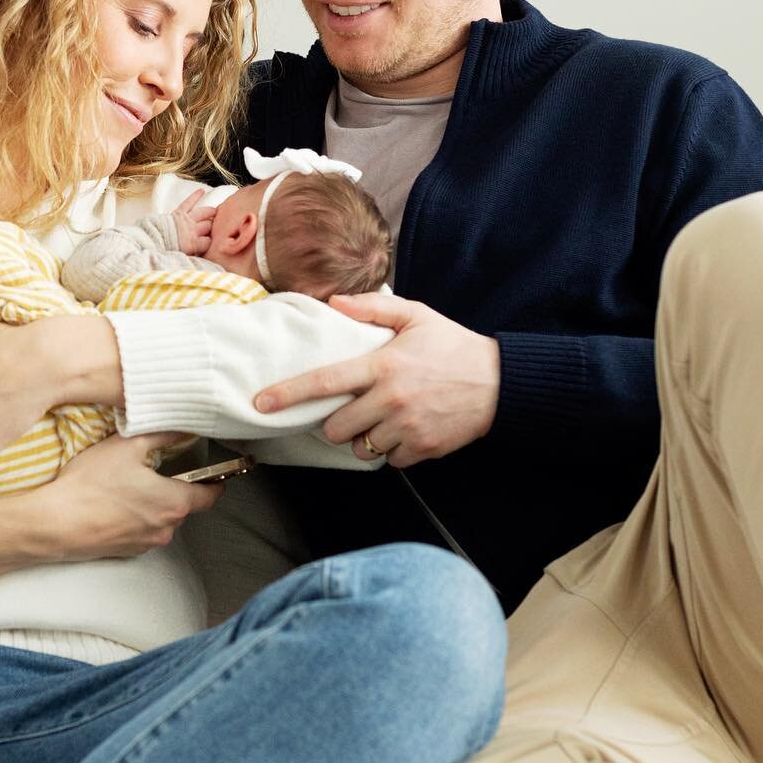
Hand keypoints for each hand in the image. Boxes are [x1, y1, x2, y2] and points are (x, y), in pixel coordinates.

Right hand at [0, 431, 223, 570]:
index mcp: (175, 502)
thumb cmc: (91, 484)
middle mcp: (166, 528)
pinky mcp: (125, 552)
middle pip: (184, 506)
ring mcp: (145, 543)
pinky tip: (113, 503)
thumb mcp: (128, 445)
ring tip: (128, 485)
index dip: (217, 483)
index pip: (211, 495)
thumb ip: (163, 433)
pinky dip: (134, 518)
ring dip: (153, 504)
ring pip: (161, 519)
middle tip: (158, 469)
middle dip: (176, 488)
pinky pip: (140, 531)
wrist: (55, 523)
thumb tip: (184, 423)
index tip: (219, 476)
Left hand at [171, 188, 214, 255]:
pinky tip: (202, 190)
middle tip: (219, 226)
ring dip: (210, 211)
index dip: (213, 243)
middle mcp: (192, 231)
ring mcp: (186, 220)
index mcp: (193, 244)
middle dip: (214, 226)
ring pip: (203, 213)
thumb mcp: (181, 258)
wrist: (151, 242)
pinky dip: (195, 196)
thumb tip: (201, 260)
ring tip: (216, 211)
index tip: (214, 243)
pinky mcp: (178, 213)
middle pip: (209, 226)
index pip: (209, 242)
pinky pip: (188, 202)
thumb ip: (193, 257)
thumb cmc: (166, 252)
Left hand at [253, 293, 500, 466]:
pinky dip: (392, 450)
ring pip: (361, 448)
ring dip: (364, 439)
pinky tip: (407, 430)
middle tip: (356, 408)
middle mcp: (390, 398)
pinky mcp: (422, 448)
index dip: (289, 394)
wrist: (501, 383)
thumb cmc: (453, 346)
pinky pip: (389, 460)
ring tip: (384, 419)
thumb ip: (374, 307)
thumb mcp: (416, 316)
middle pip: (336, 427)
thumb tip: (334, 302)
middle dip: (338, 422)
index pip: (325, 381)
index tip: (261, 403)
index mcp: (383, 365)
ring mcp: (406, 427)